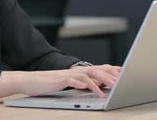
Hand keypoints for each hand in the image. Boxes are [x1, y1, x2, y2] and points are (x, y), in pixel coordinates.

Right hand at [0, 64, 120, 99]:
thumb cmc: (49, 83)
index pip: (100, 68)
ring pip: (88, 75)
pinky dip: (83, 84)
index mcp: (79, 71)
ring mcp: (69, 74)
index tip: (125, 74)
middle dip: (111, 76)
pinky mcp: (61, 79)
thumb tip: (97, 86)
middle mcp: (76, 70)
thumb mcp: (69, 83)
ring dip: (100, 82)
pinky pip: (74, 81)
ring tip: (110, 88)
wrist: (31, 80)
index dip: (112, 70)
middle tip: (122, 83)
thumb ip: (82, 82)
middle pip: (97, 71)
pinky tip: (90, 89)